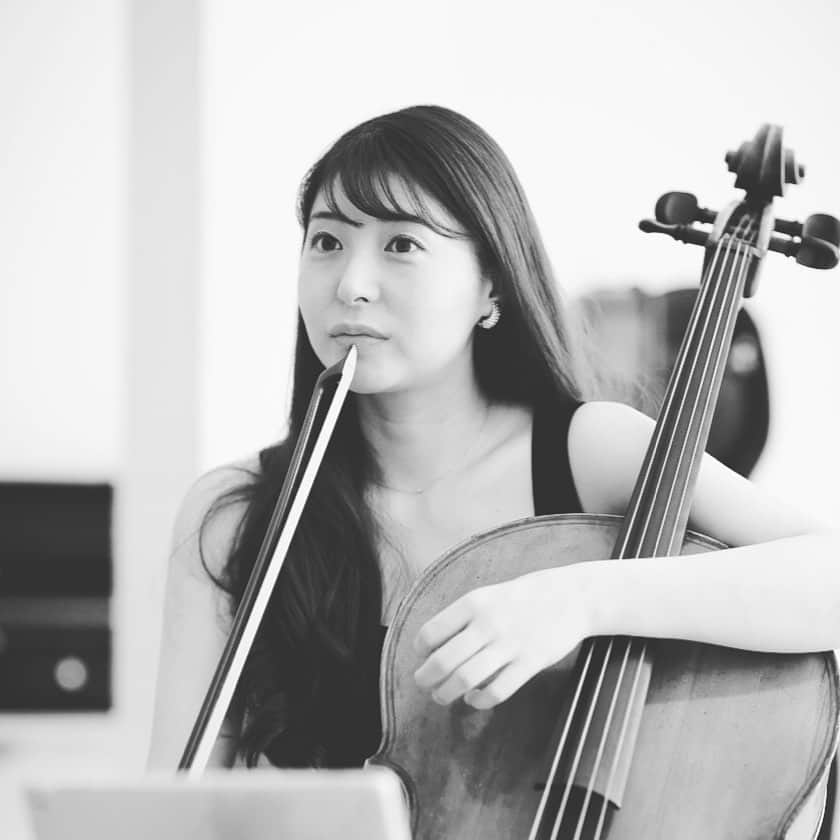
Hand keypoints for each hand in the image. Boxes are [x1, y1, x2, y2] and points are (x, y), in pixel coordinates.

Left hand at [413, 564, 595, 709]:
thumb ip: (463, 617)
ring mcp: (509, 645)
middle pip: (443, 661)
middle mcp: (488, 624)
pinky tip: (474, 699)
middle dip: (426, 679)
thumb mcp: (489, 594)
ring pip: (465, 679)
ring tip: (442, 696)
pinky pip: (497, 691)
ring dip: (446, 693)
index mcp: (474, 603)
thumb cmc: (525, 597)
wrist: (571, 596)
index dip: (420, 650)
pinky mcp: (529, 663)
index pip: (432, 632)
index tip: (421, 656)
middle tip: (423, 684)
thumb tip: (434, 645)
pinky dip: (479, 701)